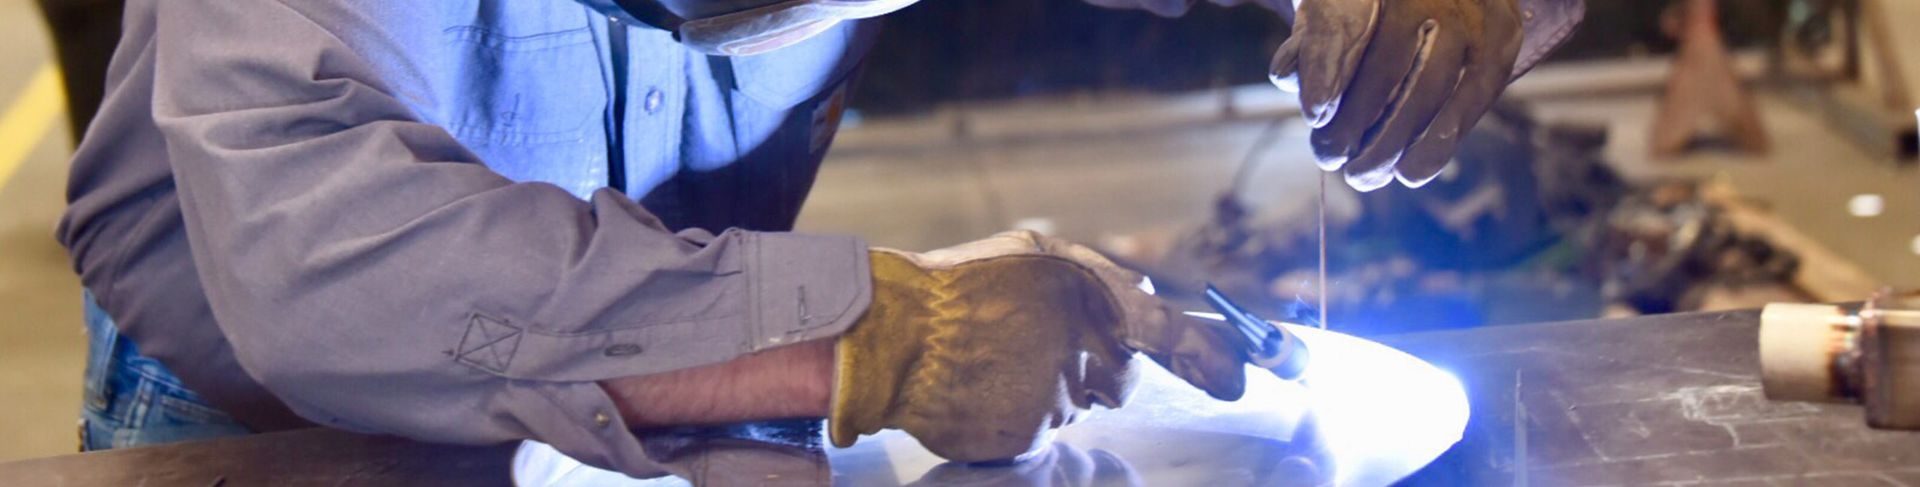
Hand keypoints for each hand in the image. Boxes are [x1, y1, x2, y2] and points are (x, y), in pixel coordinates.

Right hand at [828, 231, 1247, 461]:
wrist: (892, 335)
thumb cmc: (958, 289)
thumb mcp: (1032, 252)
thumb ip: (1097, 276)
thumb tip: (1148, 296)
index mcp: (1086, 293)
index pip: (1168, 333)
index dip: (1208, 358)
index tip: (1236, 378)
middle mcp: (1079, 346)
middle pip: (1122, 377)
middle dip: (1098, 370)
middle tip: (1037, 350)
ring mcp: (1053, 395)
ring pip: (1078, 405)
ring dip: (1048, 390)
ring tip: (994, 364)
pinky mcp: (1026, 434)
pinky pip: (1041, 431)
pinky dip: (1019, 416)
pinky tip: (984, 390)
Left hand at [1272, 0, 1524, 190]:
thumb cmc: (1388, 7)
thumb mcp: (1348, 11)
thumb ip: (1315, 37)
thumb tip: (1287, 75)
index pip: (1340, 27)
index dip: (1324, 71)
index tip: (1314, 115)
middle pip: (1387, 65)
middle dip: (1356, 121)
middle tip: (1328, 158)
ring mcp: (1469, 15)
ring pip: (1430, 88)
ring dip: (1394, 142)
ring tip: (1363, 176)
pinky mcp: (1502, 40)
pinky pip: (1472, 98)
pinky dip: (1440, 142)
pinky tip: (1412, 173)